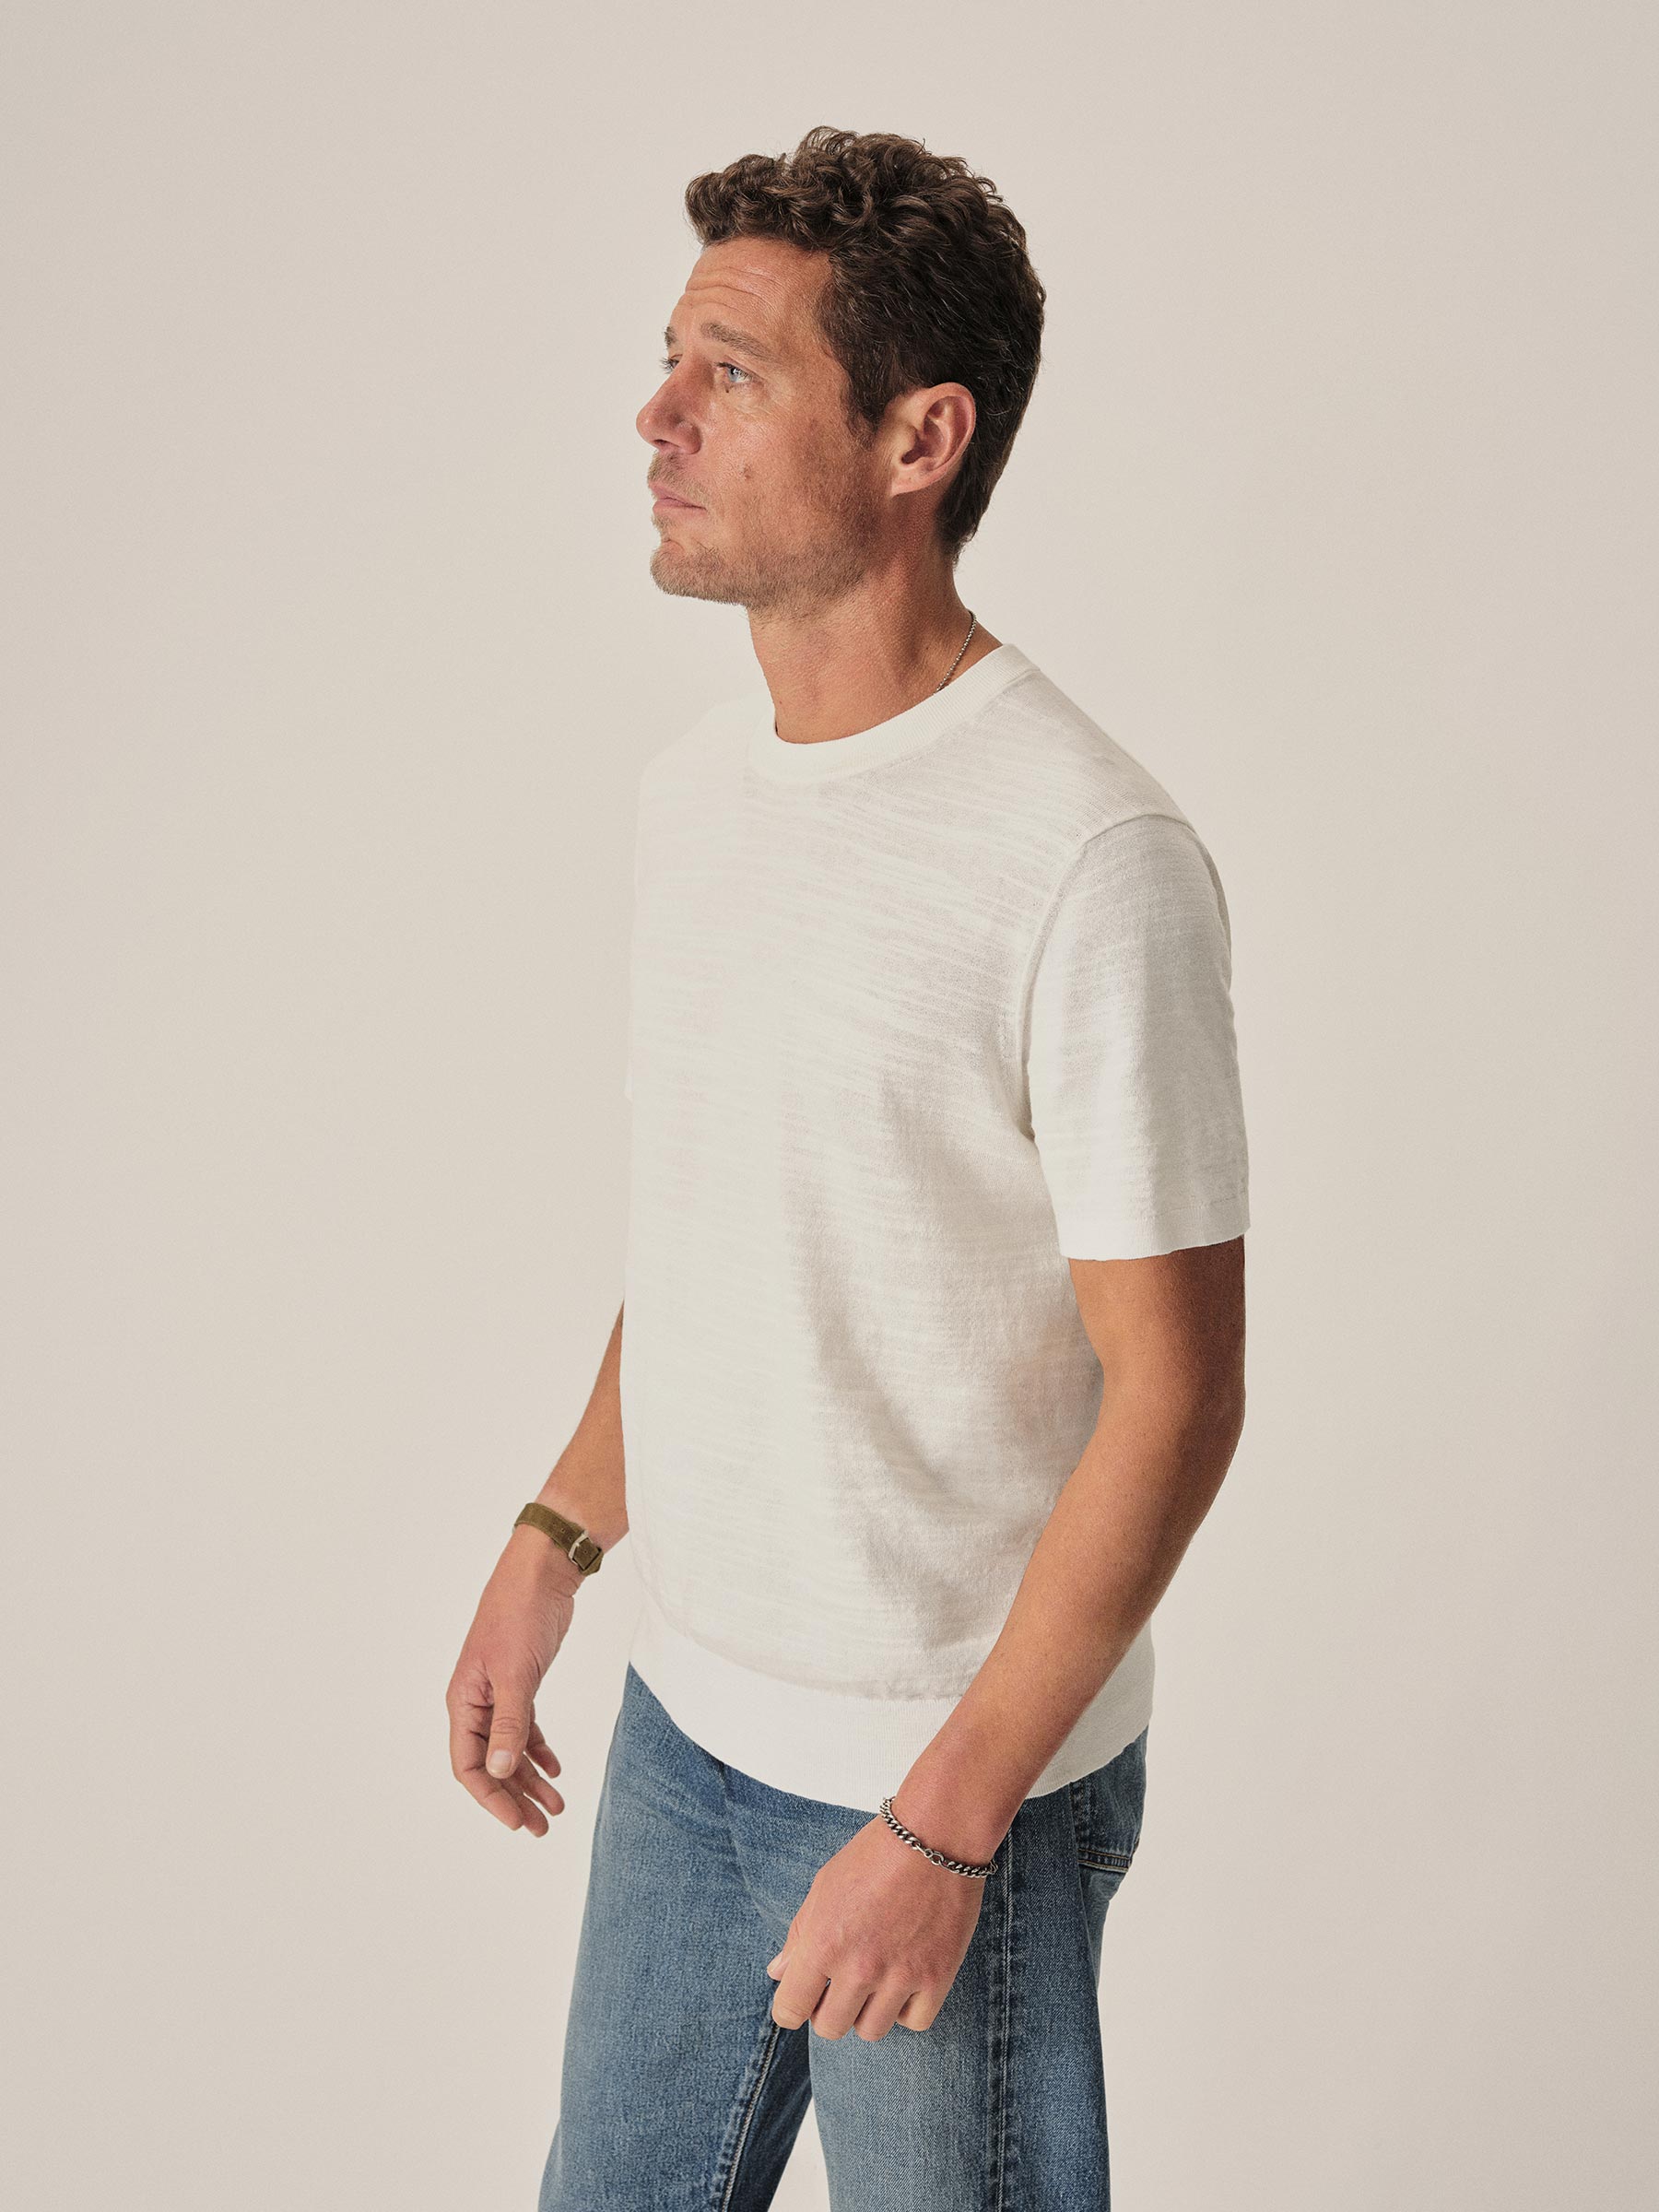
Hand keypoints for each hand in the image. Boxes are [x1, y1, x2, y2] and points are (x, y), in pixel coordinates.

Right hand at [445, 1530, 580, 1833]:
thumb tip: (499, 1771)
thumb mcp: (516, 1674)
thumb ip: (509, 1724)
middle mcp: (477, 1702)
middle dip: (514, 1797)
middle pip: (491, 1764)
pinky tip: (555, 1769)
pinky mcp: (521, 1683)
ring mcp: (499, 1693)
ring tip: (557, 1806)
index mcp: (464, 1701)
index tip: (518, 1822)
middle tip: (542, 1826)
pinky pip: (525, 1727)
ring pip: (510, 1748)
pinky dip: (538, 1749)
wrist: (543, 1573)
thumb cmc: (521, 1615)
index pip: (469, 1765)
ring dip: (530, 1778)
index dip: (491, 1798)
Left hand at [763, 1816, 989, 2039]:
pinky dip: (907, 2007)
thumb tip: (778, 1973)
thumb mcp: (824, 1885)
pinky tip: (906, 1980)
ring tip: (875, 1979)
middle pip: (830, 2028)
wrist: (936, 1835)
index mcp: (823, 1944)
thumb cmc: (875, 1854)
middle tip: (841, 1985)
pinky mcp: (937, 1978)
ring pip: (871, 2031)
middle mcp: (859, 1968)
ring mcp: (900, 1977)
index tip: (802, 2000)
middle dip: (829, 2010)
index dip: (791, 2008)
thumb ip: (799, 1935)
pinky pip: (914, 2022)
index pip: (790, 2010)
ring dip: (868, 2011)